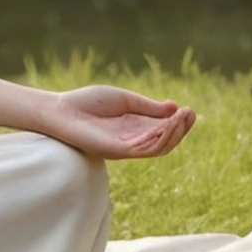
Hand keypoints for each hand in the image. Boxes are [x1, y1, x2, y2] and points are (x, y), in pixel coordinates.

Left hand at [43, 84, 195, 159]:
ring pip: (157, 147)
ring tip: (182, 117)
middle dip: (180, 129)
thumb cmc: (88, 103)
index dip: (179, 122)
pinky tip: (165, 125)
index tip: (189, 110)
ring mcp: (125, 148)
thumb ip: (148, 107)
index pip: (164, 131)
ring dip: (173, 133)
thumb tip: (174, 108)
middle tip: (190, 113)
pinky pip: (142, 148)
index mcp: (135, 128)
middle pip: (165, 142)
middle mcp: (133, 141)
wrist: (61, 109)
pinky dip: (157, 138)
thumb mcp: (125, 100)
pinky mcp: (116, 151)